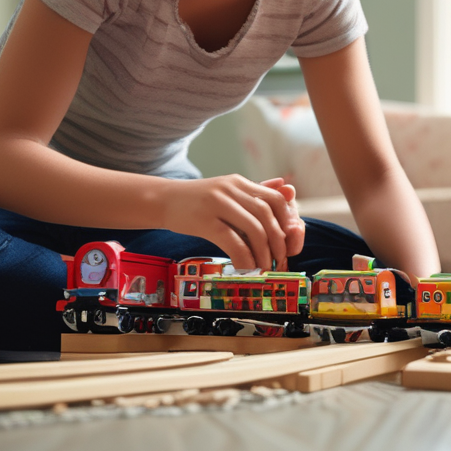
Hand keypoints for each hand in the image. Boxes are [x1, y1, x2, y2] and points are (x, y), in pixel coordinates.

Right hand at [160, 175, 300, 270]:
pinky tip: (246, 268)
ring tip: (264, 267)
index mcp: (240, 182)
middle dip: (278, 240)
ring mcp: (217, 203)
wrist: (162, 200)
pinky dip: (244, 257)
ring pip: (253, 228)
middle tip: (280, 259)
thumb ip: (256, 192)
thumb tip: (288, 189)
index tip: (287, 239)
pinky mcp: (203, 220)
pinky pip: (232, 240)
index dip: (286, 220)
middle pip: (267, 214)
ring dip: (264, 252)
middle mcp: (231, 189)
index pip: (275, 198)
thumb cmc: (198, 200)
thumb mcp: (227, 191)